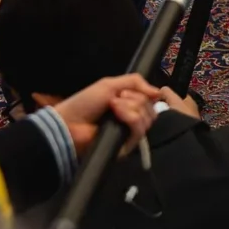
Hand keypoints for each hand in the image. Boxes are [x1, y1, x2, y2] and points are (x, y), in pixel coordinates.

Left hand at [47, 72, 166, 151]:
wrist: (69, 123)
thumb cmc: (85, 102)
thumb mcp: (109, 84)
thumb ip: (136, 82)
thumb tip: (160, 91)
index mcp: (129, 107)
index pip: (150, 102)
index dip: (145, 93)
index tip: (127, 90)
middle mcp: (132, 121)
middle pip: (151, 109)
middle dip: (136, 99)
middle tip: (117, 98)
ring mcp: (129, 134)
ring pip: (147, 118)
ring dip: (130, 107)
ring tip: (113, 105)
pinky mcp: (126, 146)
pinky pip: (139, 130)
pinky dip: (130, 117)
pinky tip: (116, 112)